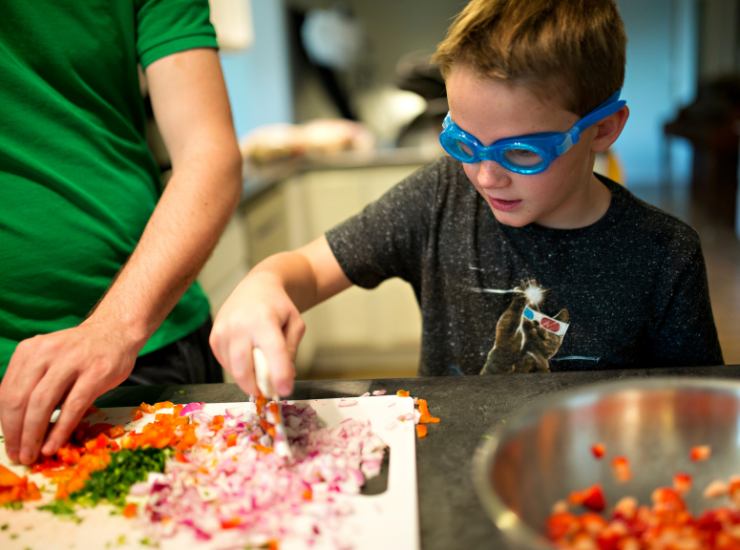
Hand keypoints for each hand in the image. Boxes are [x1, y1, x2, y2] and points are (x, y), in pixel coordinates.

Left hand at [0, 319, 139, 464]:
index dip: (5, 424)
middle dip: (15, 434)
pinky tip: (53, 446)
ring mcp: (72, 361)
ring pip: (42, 404)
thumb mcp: (49, 359)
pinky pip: (73, 406)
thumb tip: (19, 427)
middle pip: (19, 400)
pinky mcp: (96, 372)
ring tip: (32, 455)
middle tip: (19, 456)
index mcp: (29, 351)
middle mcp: (46, 352)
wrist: (116, 331)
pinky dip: (60, 430)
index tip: (9, 444)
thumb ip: (34, 385)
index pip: (7, 393)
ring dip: (33, 436)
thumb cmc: (80, 353)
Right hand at [209, 274, 304, 397]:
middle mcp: (238, 325)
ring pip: (233, 370)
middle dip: (257, 387)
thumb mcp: (295, 324)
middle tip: (269, 392)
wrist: (256, 288)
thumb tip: (284, 378)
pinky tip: (248, 356)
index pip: (272, 351)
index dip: (279, 374)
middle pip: (244, 367)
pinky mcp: (213, 339)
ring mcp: (222, 332)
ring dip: (249, 379)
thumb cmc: (278, 307)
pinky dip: (239, 369)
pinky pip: (226, 364)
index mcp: (263, 319)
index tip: (286, 391)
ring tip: (261, 369)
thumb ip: (291, 350)